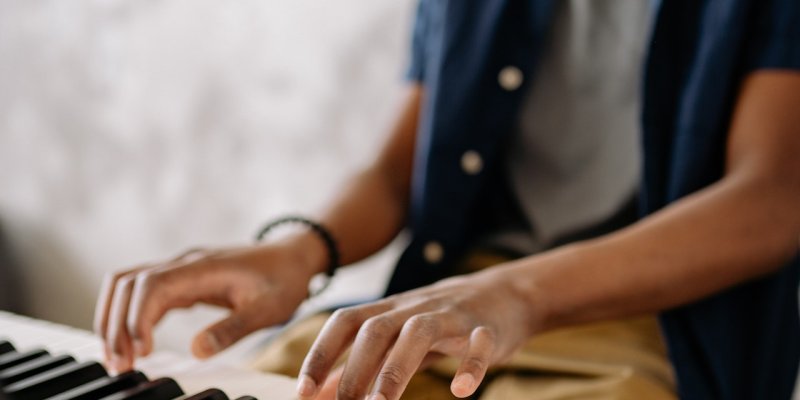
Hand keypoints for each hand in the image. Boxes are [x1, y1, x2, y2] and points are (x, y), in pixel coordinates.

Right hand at [94, 240, 320, 371]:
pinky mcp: (182, 280)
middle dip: (116, 323)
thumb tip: (196, 352)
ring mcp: (181, 269)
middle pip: (128, 283)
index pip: (153, 284)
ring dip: (116, 318)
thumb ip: (233, 328)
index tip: (140, 351)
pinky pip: (143, 292)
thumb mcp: (268, 309)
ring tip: (117, 357)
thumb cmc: (284, 280)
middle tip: (119, 364)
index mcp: (204, 267)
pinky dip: (130, 316)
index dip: (137, 317)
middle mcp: (185, 263)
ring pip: (128, 285)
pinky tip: (134, 344)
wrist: (294, 257)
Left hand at [296, 266, 538, 399]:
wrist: (506, 293)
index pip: (346, 321)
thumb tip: (320, 390)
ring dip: (395, 370)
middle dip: (354, 369)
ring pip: (419, 333)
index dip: (321, 353)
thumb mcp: (400, 334)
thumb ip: (363, 361)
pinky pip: (479, 344)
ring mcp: (452, 315)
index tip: (303, 390)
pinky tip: (461, 391)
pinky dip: (470, 366)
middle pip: (376, 329)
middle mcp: (416, 307)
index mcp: (391, 309)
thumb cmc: (442, 320)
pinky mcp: (487, 328)